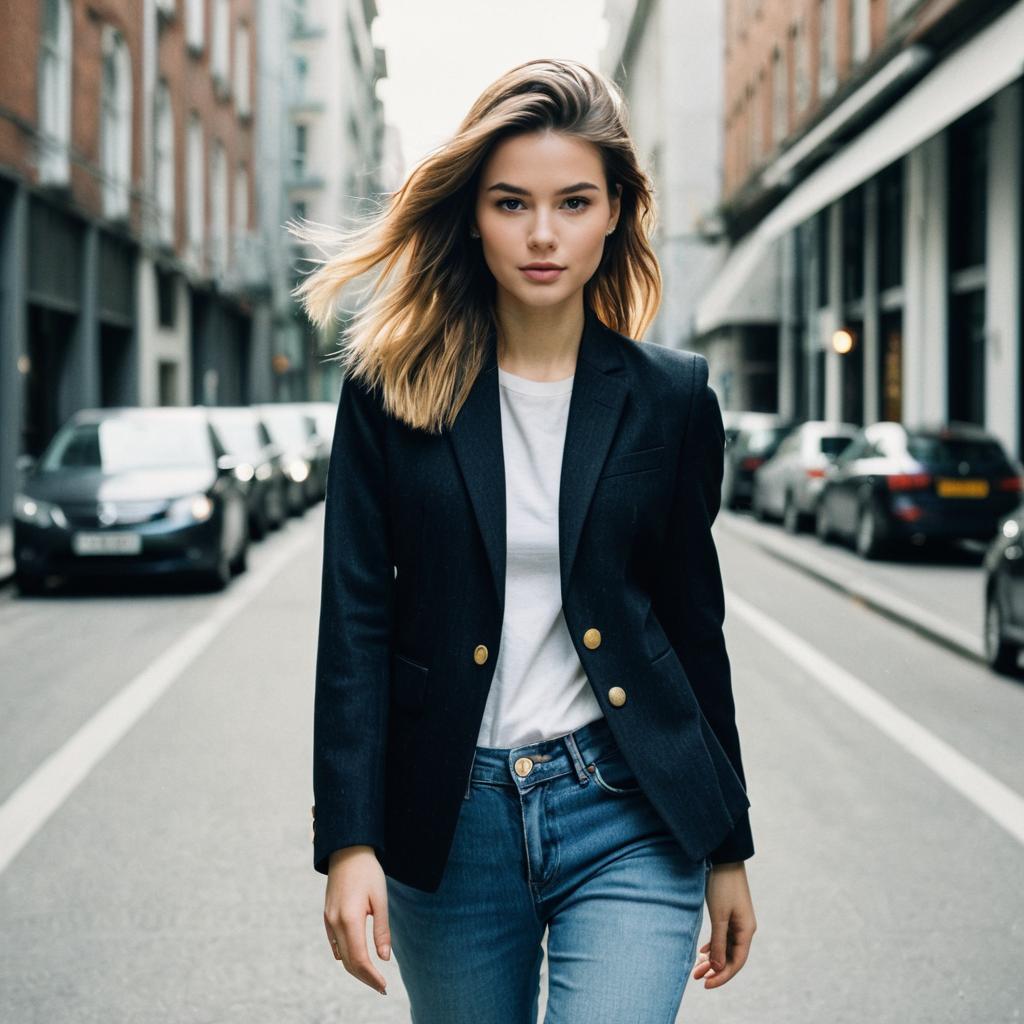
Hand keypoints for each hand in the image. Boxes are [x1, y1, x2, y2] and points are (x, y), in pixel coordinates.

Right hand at [324, 846, 391, 994]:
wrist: (347, 851)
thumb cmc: (368, 873)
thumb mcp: (381, 899)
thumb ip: (382, 930)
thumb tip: (384, 958)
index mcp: (350, 919)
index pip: (359, 959)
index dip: (371, 976)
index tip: (384, 986)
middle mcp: (335, 923)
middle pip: (348, 962)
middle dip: (364, 978)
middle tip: (381, 987)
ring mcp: (328, 920)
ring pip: (340, 955)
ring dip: (355, 969)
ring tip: (372, 976)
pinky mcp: (327, 916)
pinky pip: (334, 944)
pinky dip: (346, 956)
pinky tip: (357, 958)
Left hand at [692, 861, 755, 988]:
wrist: (724, 859)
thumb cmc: (722, 886)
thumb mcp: (719, 916)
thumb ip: (718, 942)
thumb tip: (717, 967)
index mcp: (746, 931)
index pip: (736, 962)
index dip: (722, 976)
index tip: (706, 985)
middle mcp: (744, 928)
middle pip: (731, 957)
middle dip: (715, 970)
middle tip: (696, 977)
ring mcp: (737, 921)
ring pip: (726, 947)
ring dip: (712, 959)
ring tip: (697, 968)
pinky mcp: (729, 913)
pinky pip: (723, 937)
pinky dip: (713, 946)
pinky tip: (702, 951)